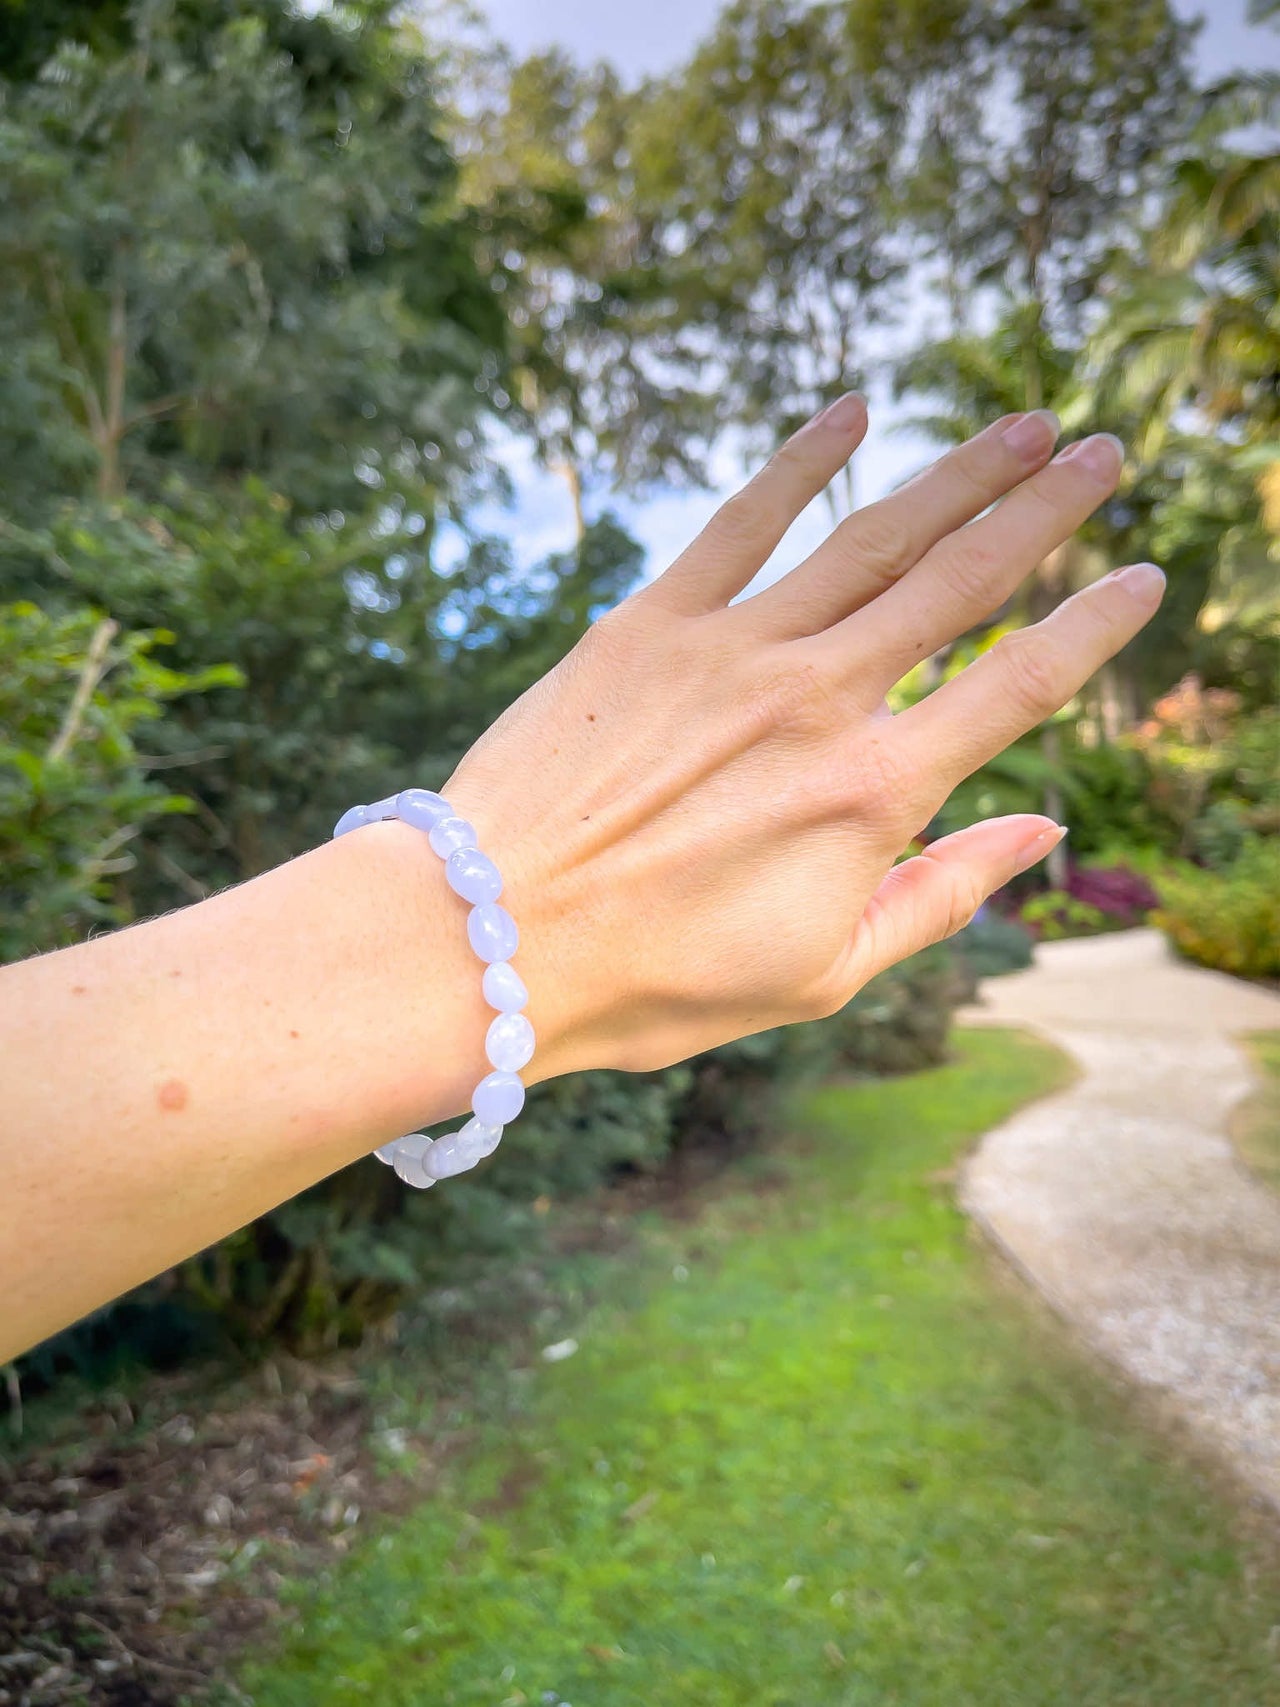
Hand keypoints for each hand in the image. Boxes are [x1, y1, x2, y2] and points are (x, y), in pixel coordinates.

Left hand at [445, 399, 1162, 1078]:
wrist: (493, 941)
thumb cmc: (660, 978)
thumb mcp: (823, 972)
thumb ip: (942, 894)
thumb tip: (1042, 829)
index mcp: (872, 793)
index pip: (1017, 686)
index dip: (1094, 626)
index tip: (1141, 576)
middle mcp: (817, 702)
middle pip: (959, 584)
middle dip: (1043, 513)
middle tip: (1102, 453)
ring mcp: (730, 651)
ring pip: (871, 538)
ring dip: (957, 475)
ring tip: (1023, 426)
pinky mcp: (647, 624)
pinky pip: (739, 522)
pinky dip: (800, 461)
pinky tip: (854, 408)